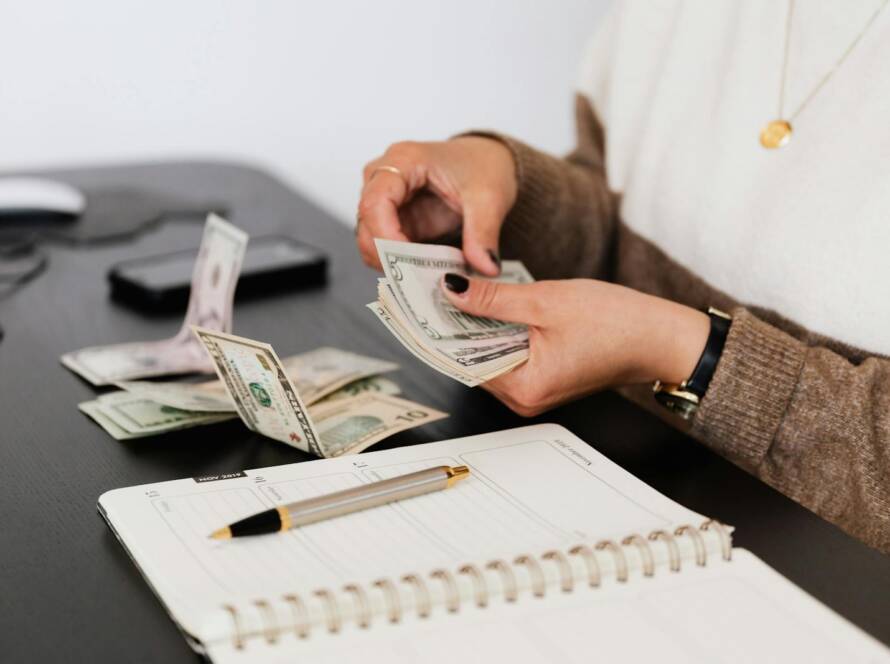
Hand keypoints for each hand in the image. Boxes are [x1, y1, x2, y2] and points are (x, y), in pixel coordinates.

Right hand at [356, 137, 516, 275]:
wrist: (488, 162)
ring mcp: (386, 200)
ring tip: (427, 277)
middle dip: (388, 257)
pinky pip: (386, 248)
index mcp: (404, 160)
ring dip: (394, 264)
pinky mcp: (394, 221)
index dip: (386, 236)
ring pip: (370, 240)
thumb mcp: (489, 198)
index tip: (408, 262)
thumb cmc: (482, 165)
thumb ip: (484, 233)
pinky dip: (401, 265)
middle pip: (366, 224)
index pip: (375, 202)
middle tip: (419, 280)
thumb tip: (485, 267)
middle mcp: (384, 177)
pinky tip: (425, 272)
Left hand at [440, 274, 709, 415]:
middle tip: (434, 289)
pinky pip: (509, 355)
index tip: (419, 304)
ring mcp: (535, 391)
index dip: (439, 330)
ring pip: (489, 356)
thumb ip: (493, 299)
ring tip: (460, 291)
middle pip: (473, 360)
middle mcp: (525, 399)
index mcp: (524, 388)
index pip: (462, 361)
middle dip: (456, 325)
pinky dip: (498, 331)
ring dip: (477, 326)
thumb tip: (452, 291)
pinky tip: (491, 305)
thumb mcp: (546, 301)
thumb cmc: (617, 323)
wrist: (661, 336)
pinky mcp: (544, 377)